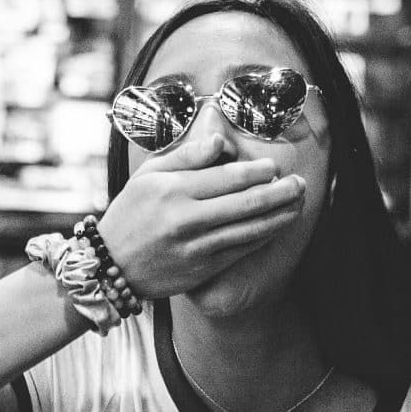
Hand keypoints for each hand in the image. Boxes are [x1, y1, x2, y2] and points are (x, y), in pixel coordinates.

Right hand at [96, 115, 308, 300]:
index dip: (257, 171)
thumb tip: (221, 141)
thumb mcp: (148, 174)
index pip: (227, 176)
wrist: (110, 264)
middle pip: (246, 203)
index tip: (274, 167)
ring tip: (298, 205)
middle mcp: (186, 218)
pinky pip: (240, 251)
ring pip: (249, 229)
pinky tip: (276, 227)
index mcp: (172, 189)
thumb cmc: (130, 212)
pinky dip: (262, 238)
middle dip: (280, 193)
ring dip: (279, 216)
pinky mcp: (202, 269)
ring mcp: (195, 247)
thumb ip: (186, 155)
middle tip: (300, 184)